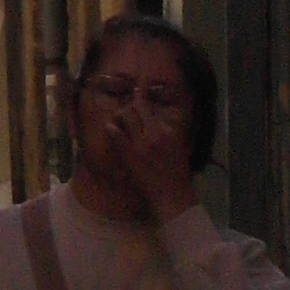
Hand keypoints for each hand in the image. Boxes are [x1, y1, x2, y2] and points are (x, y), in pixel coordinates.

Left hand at [77, 57, 194, 227]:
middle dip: (129, 106)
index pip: (152, 108)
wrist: (173, 197)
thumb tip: (161, 123)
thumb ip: (169, 134)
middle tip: (125, 111)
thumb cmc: (178, 175)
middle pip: (138, 107)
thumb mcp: (180, 149)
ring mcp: (143, 143)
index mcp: (169, 131)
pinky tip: (110, 128)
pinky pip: (117, 135)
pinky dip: (112, 129)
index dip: (141, 100)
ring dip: (120, 115)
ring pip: (127, 116)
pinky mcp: (131, 155)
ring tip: (117, 120)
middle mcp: (156, 132)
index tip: (137, 93)